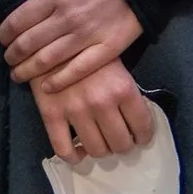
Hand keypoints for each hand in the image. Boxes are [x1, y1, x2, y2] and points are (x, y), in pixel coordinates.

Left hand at [0, 0, 143, 90]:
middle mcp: (66, 17)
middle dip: (13, 56)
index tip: (3, 40)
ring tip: (19, 75)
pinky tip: (46, 87)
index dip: (5, 34)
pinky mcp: (105, 50)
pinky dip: (57, 81)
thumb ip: (50, 1)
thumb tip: (30, 19)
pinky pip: (76, 70)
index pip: (19, 19)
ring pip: (46, 60)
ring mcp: (85, 35)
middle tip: (9, 62)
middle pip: (28, 43)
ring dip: (27, 70)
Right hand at [31, 58, 154, 165]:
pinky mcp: (51, 114)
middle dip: (123, 144)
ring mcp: (75, 110)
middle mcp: (101, 102)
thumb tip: (136, 120)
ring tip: (100, 141)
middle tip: (118, 137)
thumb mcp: (115, 63)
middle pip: (121, 144)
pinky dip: (74, 157)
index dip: (143, 136)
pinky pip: (64, 150)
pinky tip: (78, 150)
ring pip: (97, 150)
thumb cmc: (87, 48)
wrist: (49, 36)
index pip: (143, 127)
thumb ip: (126, 91)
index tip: (139, 136)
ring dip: (101, 150)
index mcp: (122, 88)